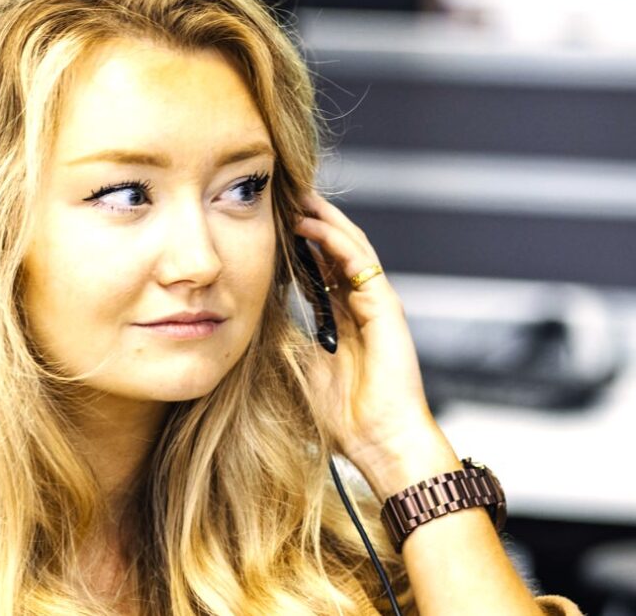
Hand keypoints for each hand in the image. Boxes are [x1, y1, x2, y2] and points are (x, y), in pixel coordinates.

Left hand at [294, 192, 458, 498]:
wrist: (381, 443)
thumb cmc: (345, 418)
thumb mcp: (302, 368)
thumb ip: (288, 338)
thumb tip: (255, 317)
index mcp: (343, 320)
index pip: (320, 270)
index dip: (298, 246)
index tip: (272, 226)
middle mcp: (362, 307)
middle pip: (336, 252)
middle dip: (312, 223)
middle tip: (285, 198)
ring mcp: (376, 305)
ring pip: (349, 248)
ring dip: (323, 222)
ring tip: (297, 198)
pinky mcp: (387, 308)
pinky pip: (360, 264)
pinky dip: (336, 241)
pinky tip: (312, 225)